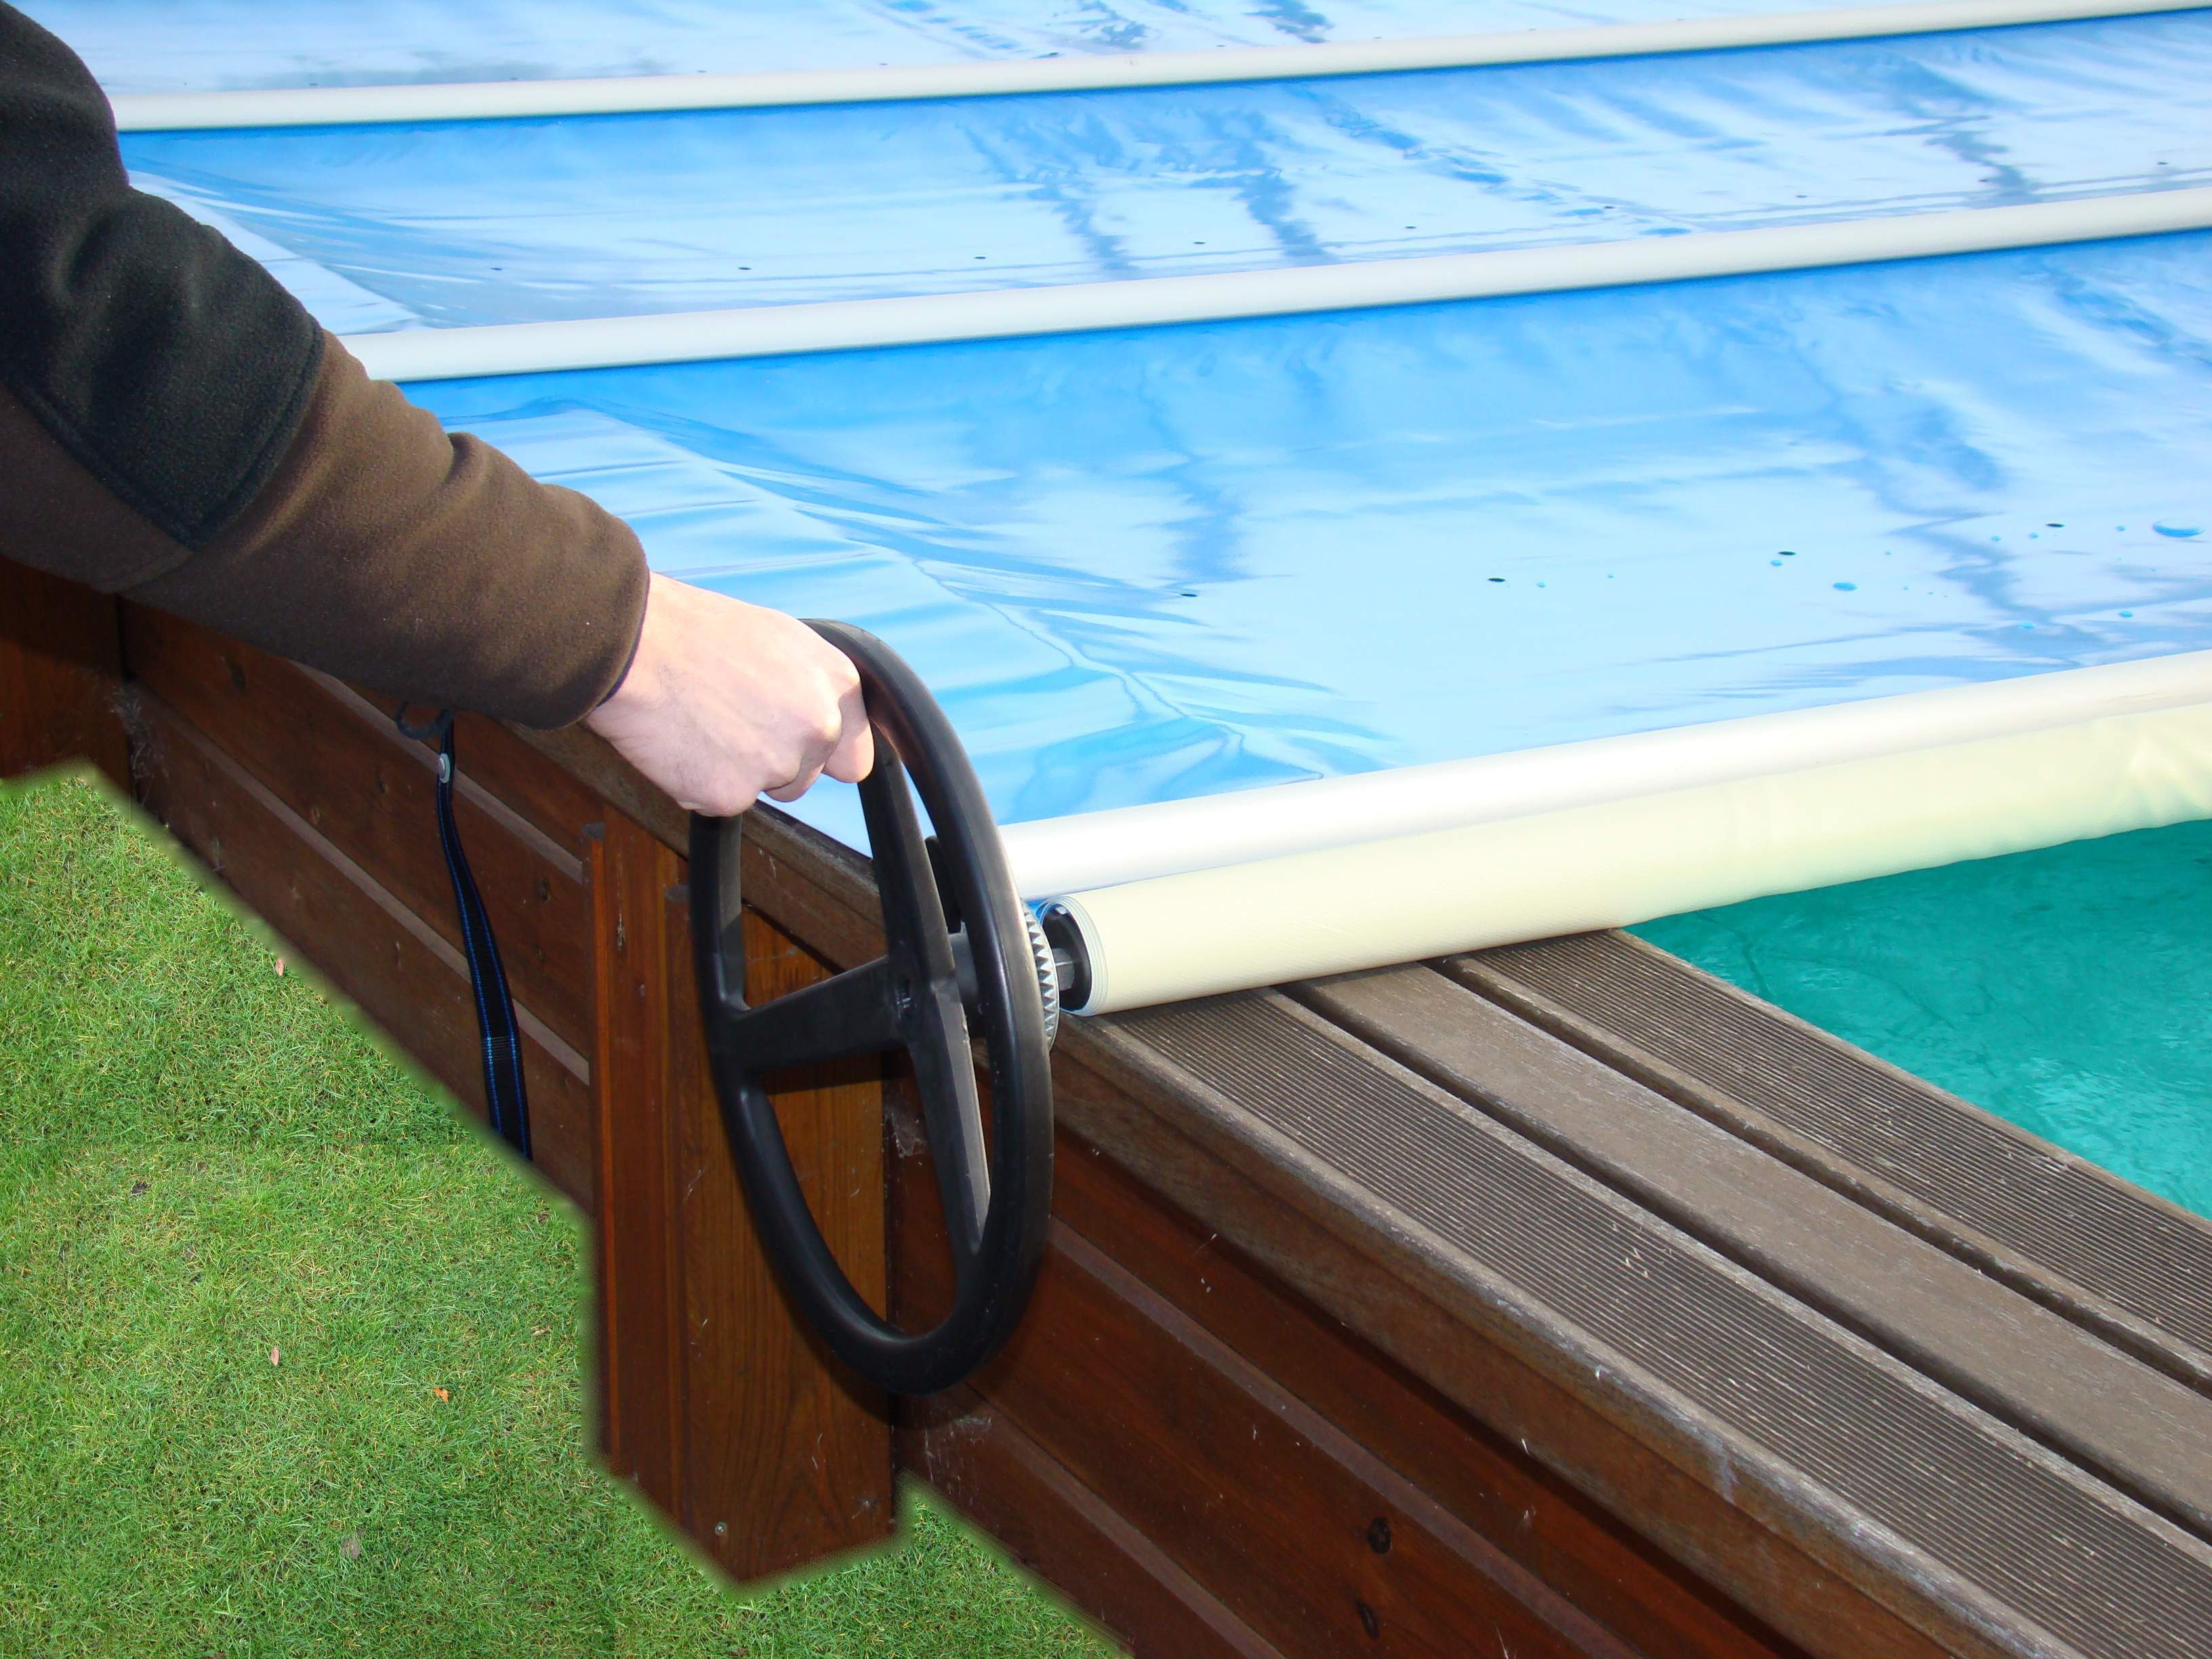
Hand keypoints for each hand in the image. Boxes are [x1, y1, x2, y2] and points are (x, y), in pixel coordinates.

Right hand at [585, 573, 873, 815]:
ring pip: (764, 791)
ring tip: (701, 722)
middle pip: (805, 778)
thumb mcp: (778, 639)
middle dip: (774, 763)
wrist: (635, 645)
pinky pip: (719, 802)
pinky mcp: (732, 794)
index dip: (823, 756)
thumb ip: (810, 686)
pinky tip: (680, 741)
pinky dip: (697, 783)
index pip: (854, 756)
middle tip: (729, 721)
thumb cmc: (697, 631)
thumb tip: (824, 721)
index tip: (796, 749)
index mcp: (836, 685)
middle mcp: (818, 727)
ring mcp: (778, 764)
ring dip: (736, 772)